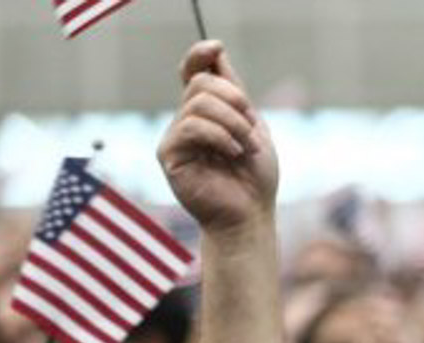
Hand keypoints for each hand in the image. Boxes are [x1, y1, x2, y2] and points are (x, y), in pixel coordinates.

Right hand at [157, 43, 277, 235]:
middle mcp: (186, 121)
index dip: (199, 55)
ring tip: (246, 147)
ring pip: (198, 104)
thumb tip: (216, 53)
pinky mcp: (169, 155)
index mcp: (207, 114)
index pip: (193, 74)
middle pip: (201, 83)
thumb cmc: (255, 178)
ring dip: (233, 122)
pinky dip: (220, 136)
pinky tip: (234, 153)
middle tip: (252, 126)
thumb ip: (236, 95)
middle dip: (234, 99)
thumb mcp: (254, 127)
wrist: (251, 214)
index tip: (217, 47)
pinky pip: (191, 127)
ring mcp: (175, 137)